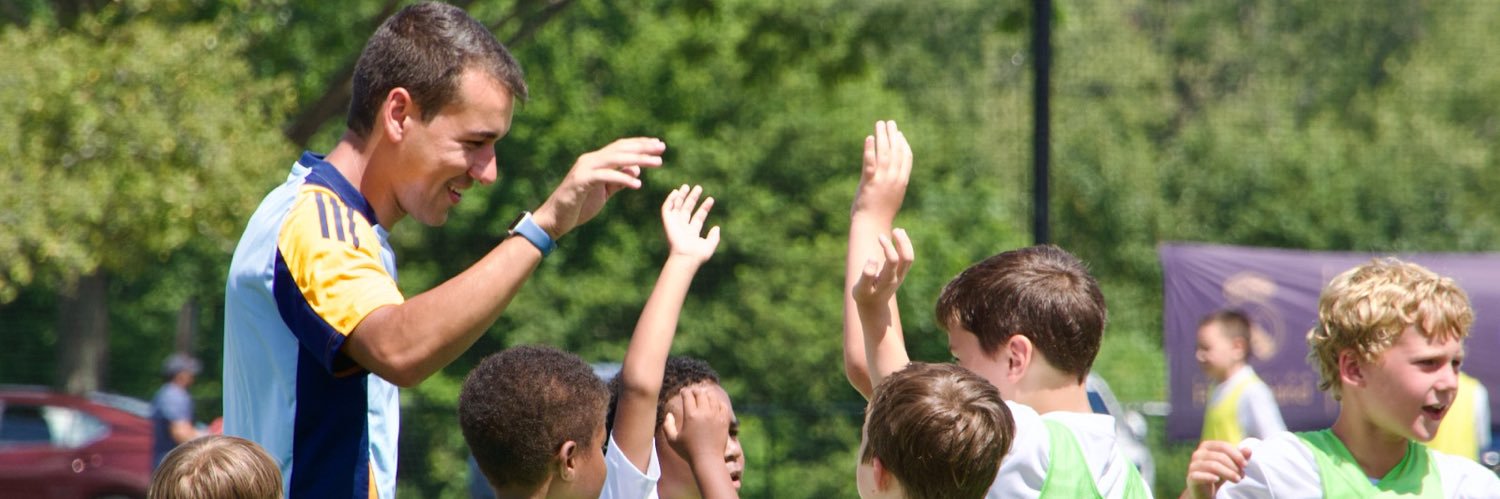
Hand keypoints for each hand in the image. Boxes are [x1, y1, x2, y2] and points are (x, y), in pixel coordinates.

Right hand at [533, 137, 665, 237]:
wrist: (555, 219)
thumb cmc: (578, 205)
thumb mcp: (604, 192)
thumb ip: (618, 181)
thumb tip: (636, 170)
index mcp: (595, 161)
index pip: (621, 147)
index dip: (640, 144)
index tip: (658, 145)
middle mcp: (590, 160)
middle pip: (620, 149)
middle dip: (643, 148)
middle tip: (662, 148)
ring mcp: (584, 169)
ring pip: (615, 159)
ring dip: (638, 160)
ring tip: (657, 163)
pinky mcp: (581, 181)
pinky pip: (605, 177)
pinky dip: (622, 179)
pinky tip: (638, 185)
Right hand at [662, 184, 720, 263]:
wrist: (685, 256)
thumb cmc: (698, 254)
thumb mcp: (710, 245)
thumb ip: (714, 237)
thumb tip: (717, 227)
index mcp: (692, 233)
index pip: (699, 217)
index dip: (704, 207)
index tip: (711, 199)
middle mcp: (683, 227)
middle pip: (687, 210)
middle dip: (692, 199)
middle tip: (699, 188)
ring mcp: (674, 224)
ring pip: (677, 207)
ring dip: (681, 196)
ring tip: (687, 186)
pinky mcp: (667, 222)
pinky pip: (666, 209)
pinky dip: (670, 200)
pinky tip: (675, 192)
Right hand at [663, 387, 730, 464]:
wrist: (708, 461)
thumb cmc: (688, 452)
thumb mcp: (672, 440)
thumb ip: (667, 426)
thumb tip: (669, 414)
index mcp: (691, 415)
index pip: (688, 395)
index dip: (684, 392)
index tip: (683, 392)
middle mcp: (704, 413)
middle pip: (700, 393)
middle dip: (695, 391)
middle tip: (693, 392)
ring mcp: (716, 416)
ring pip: (712, 397)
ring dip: (706, 394)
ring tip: (703, 395)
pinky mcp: (724, 421)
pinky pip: (723, 405)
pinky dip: (718, 402)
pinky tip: (714, 403)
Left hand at [850, 120, 911, 222]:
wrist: (872, 225)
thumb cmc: (880, 213)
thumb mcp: (892, 195)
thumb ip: (894, 182)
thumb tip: (893, 173)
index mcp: (902, 182)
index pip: (906, 158)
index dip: (903, 144)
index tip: (899, 133)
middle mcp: (894, 179)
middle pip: (895, 152)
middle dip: (893, 135)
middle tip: (889, 122)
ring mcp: (882, 180)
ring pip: (884, 153)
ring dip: (882, 136)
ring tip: (879, 124)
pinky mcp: (869, 183)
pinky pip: (870, 163)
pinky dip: (869, 150)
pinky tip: (869, 138)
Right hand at [851, 228, 913, 309]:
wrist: (874, 307)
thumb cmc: (864, 296)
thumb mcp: (861, 289)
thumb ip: (866, 275)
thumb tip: (872, 258)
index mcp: (887, 280)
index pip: (893, 260)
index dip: (888, 246)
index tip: (879, 236)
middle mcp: (897, 277)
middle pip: (907, 258)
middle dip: (903, 243)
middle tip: (895, 230)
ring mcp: (901, 275)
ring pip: (909, 257)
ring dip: (906, 243)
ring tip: (898, 230)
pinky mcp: (901, 273)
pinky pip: (907, 258)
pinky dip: (905, 246)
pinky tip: (898, 236)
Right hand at [1184, 440, 1251, 498]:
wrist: (1204, 491)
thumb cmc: (1218, 475)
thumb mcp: (1230, 465)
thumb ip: (1239, 457)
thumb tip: (1249, 449)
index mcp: (1206, 446)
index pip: (1223, 446)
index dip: (1236, 455)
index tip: (1245, 465)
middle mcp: (1198, 453)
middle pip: (1220, 456)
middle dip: (1234, 466)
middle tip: (1242, 476)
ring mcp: (1193, 465)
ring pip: (1213, 466)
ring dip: (1228, 473)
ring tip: (1237, 480)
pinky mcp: (1191, 477)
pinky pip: (1199, 475)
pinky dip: (1210, 477)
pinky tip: (1217, 480)